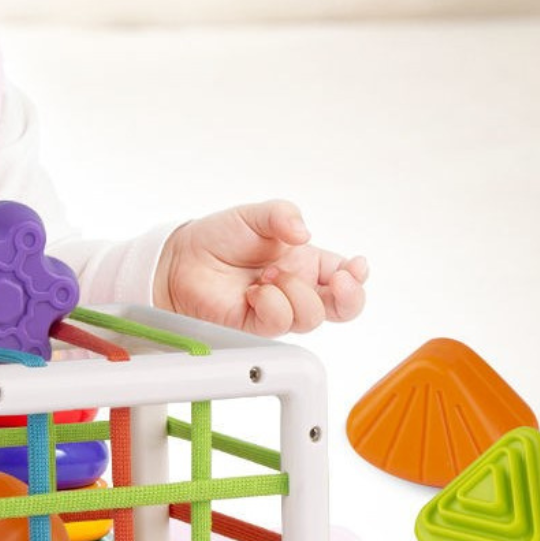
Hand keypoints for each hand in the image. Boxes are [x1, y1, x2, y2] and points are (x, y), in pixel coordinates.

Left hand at [153, 199, 367, 336]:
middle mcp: (297, 289)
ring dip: (294, 292)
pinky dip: (271, 304)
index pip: (345, 276)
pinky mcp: (258, 325)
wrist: (182, 260)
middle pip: (343, 308)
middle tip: (338, 282)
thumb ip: (282, 214)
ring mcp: (279, 309)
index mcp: (306, 263)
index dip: (358, 276)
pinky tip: (254, 292)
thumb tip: (304, 232)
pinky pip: (280, 322)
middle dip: (350, 297)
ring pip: (311, 317)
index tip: (355, 267)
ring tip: (266, 276)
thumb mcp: (255, 215)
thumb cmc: (219, 238)